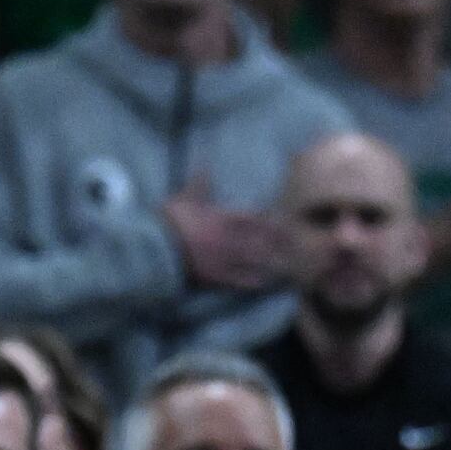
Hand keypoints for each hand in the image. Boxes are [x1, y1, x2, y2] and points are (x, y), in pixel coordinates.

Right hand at [163, 181, 287, 291]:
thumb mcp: (184, 199)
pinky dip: (255, 283)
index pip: (255, 220)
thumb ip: (199, 184)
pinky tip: (266, 284)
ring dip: (272, 264)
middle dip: (279, 245)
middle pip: (261, 242)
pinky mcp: (216, 278)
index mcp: (222, 219)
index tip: (286, 223)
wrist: (155, 249)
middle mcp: (229, 240)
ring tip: (287, 266)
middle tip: (295, 247)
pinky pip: (240, 282)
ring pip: (255, 263)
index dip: (272, 222)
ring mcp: (224, 261)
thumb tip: (204, 165)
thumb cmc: (169, 221)